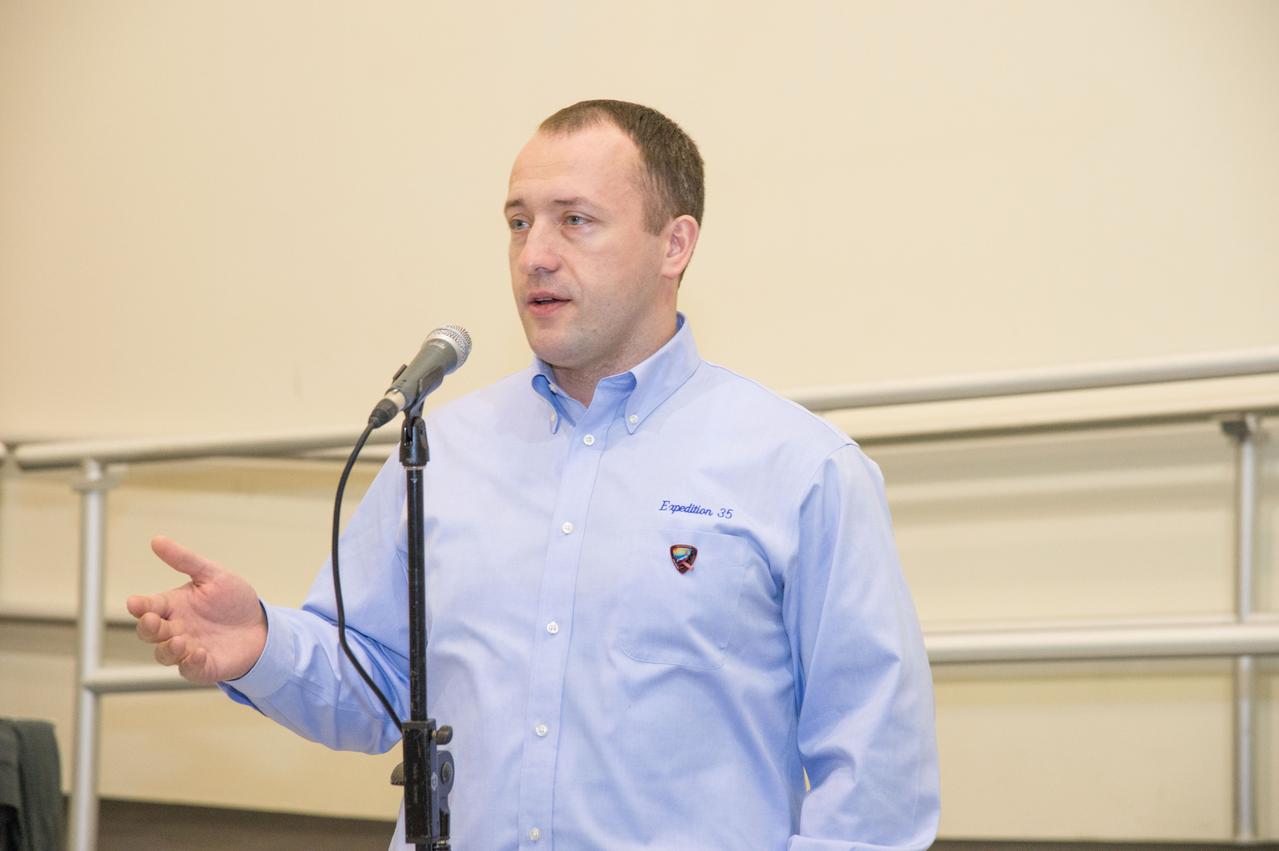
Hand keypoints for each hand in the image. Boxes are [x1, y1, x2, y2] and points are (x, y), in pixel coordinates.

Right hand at [126, 535, 267, 684]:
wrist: (260, 627)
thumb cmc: (233, 601)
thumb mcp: (212, 575)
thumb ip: (185, 560)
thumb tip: (157, 540)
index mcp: (173, 606)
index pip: (148, 606)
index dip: (139, 606)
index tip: (134, 603)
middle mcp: (175, 628)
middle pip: (149, 632)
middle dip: (147, 627)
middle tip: (152, 620)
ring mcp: (187, 649)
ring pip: (164, 654)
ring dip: (167, 649)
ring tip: (179, 641)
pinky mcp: (202, 667)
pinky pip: (189, 670)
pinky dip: (191, 664)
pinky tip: (198, 653)